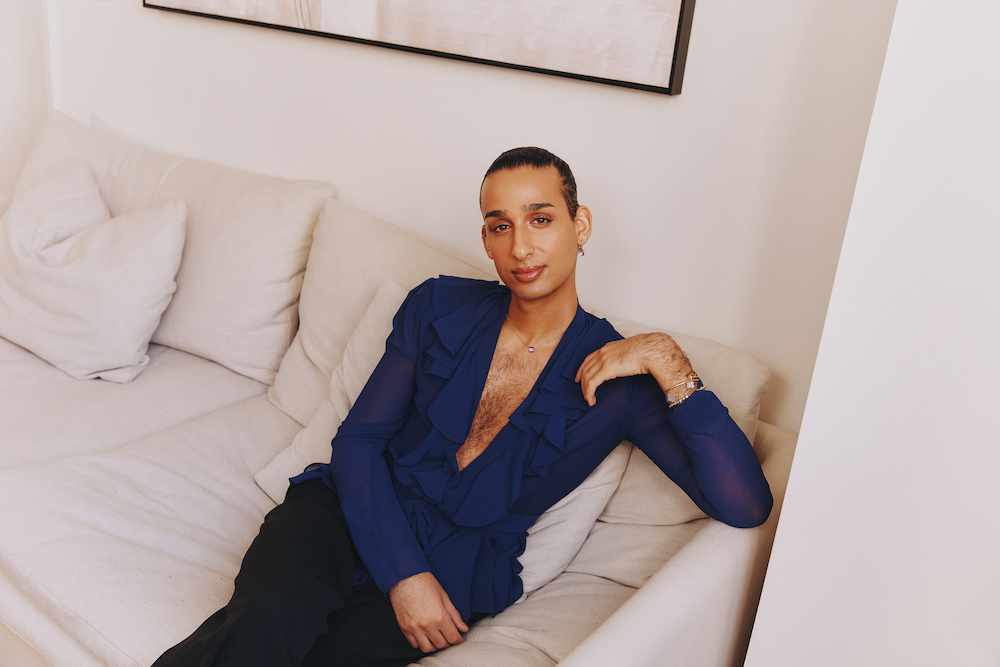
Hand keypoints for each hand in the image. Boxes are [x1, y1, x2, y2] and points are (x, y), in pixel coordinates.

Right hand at [389, 571, 468, 652]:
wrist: (405, 577)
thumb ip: (454, 615)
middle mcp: (426, 625)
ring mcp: (414, 628)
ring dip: (434, 645)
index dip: (457, 639)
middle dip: (447, 642)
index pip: (452, 638)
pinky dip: (421, 643)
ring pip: (427, 648)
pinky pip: (414, 644)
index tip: (458, 637)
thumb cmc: (424, 583)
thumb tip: (463, 628)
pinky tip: (424, 635)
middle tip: (448, 636)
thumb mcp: (444, 597)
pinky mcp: (404, 628)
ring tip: (437, 638)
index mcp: (439, 617)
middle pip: (441, 645)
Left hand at [575, 333, 693, 405]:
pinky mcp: (606, 369)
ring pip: (587, 377)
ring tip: (588, 399)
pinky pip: (592, 383)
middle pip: (585, 368)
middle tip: (582, 390)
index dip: (582, 368)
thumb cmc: (646, 351)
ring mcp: (603, 360)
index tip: (579, 376)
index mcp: (608, 348)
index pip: (589, 358)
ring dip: (586, 389)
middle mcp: (603, 352)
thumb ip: (624, 357)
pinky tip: (591, 399)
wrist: (651, 350)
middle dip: (582, 380)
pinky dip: (589, 392)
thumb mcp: (630, 352)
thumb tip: (628, 364)